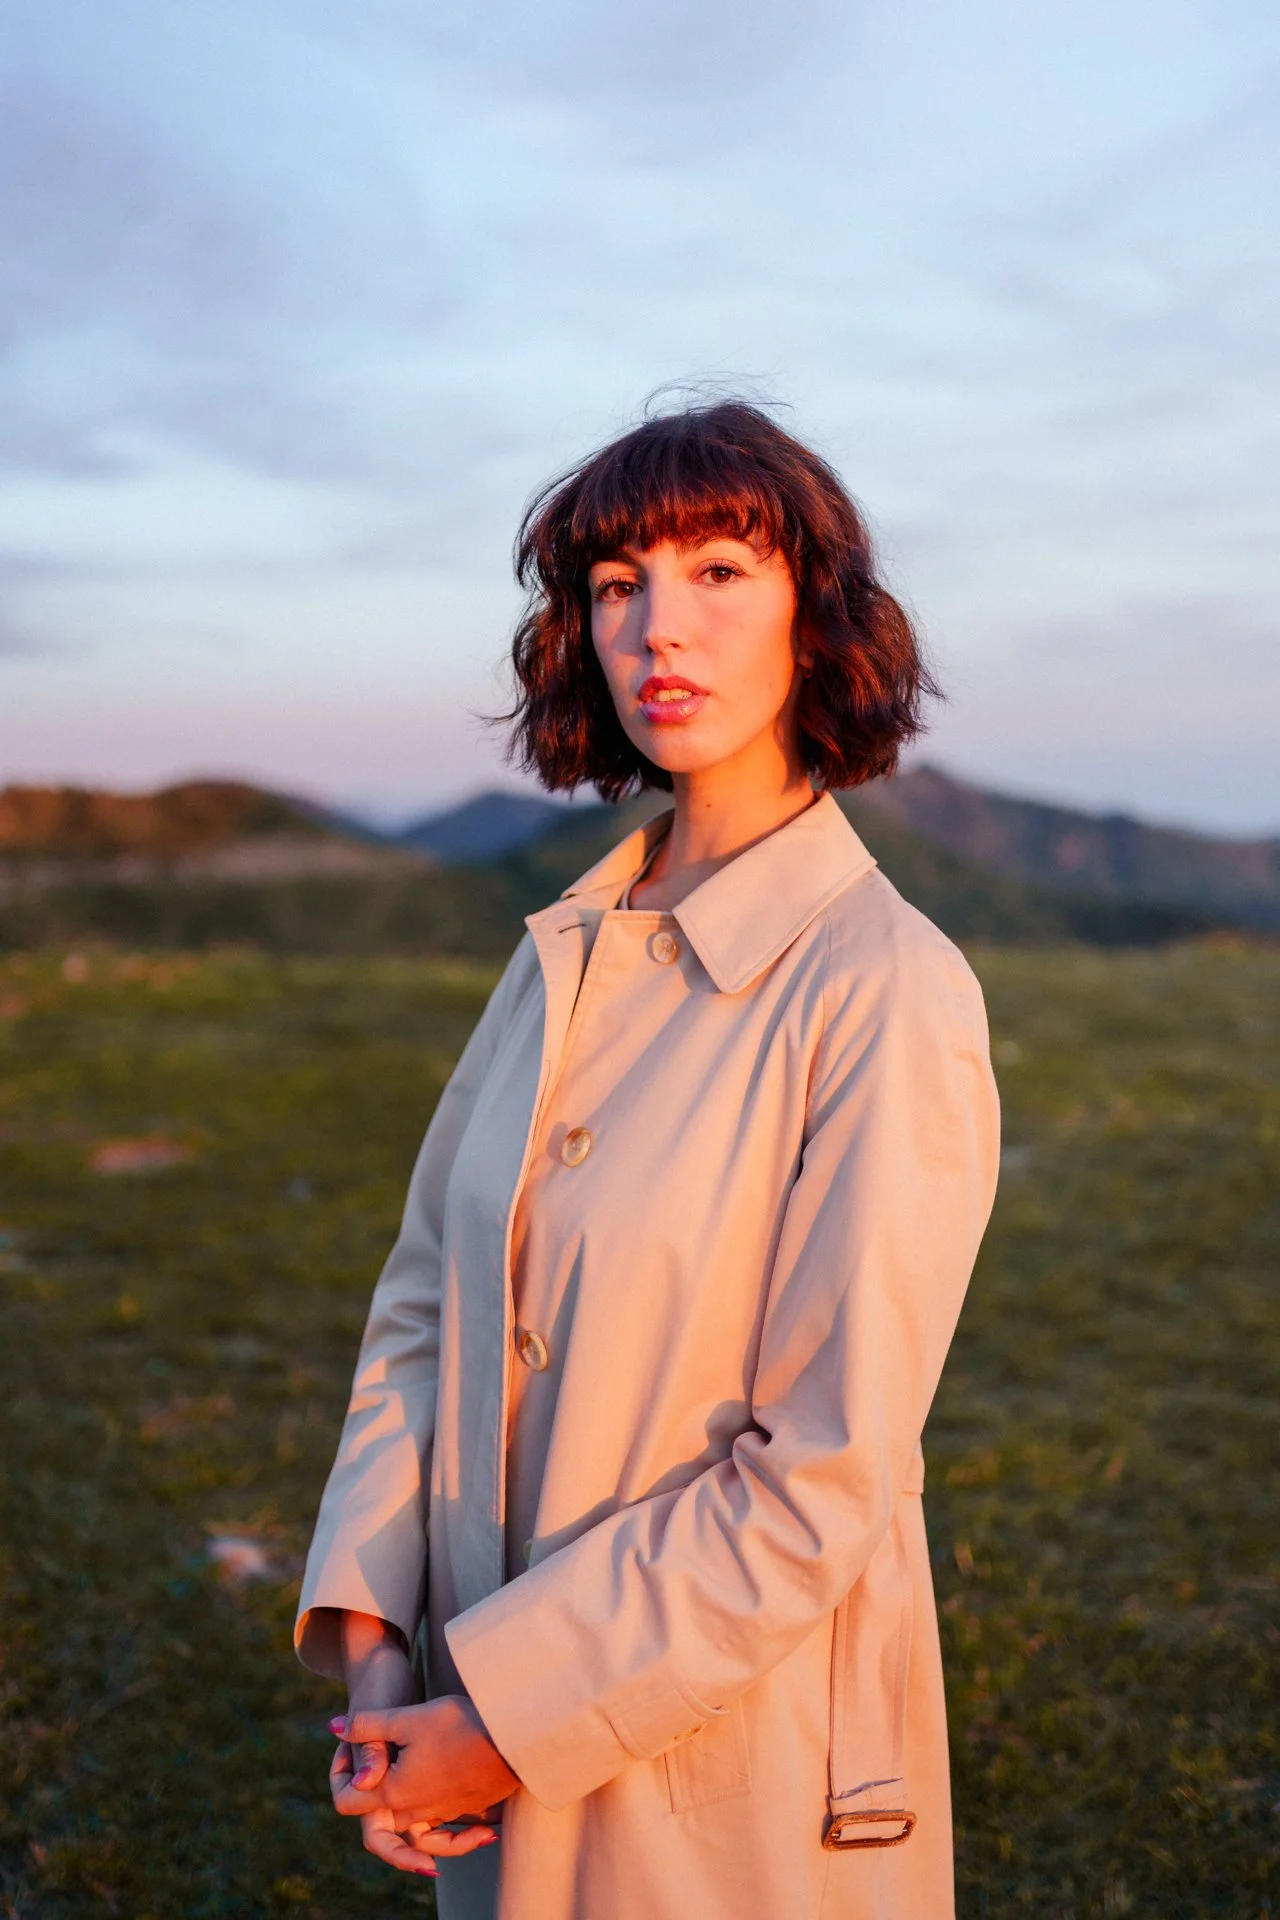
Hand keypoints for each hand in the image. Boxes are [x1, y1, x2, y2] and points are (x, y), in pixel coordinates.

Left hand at [330, 1695, 518, 1852]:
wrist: (514, 1738)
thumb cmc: (460, 1725)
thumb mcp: (408, 1719)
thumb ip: (368, 1726)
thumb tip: (333, 1728)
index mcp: (393, 1792)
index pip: (346, 1801)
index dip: (339, 1773)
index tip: (349, 1746)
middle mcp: (414, 1811)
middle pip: (379, 1818)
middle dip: (371, 1794)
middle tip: (376, 1756)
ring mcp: (442, 1812)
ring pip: (411, 1824)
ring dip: (403, 1808)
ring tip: (402, 1772)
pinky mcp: (466, 1807)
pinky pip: (443, 1824)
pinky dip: (436, 1814)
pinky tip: (430, 1780)